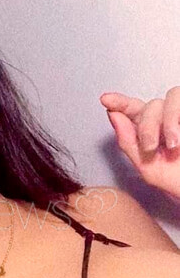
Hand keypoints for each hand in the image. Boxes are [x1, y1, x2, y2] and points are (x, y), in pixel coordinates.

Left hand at [99, 86, 179, 200]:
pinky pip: (178, 97)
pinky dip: (174, 118)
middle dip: (146, 127)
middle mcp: (165, 118)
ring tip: (172, 145)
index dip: (119, 102)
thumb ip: (128, 142)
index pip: (132, 110)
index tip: (105, 99)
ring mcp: (179, 114)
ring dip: (165, 122)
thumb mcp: (148, 167)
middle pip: (148, 106)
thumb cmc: (177, 179)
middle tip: (150, 147)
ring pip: (163, 100)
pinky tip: (179, 140)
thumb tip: (113, 115)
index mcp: (151, 130)